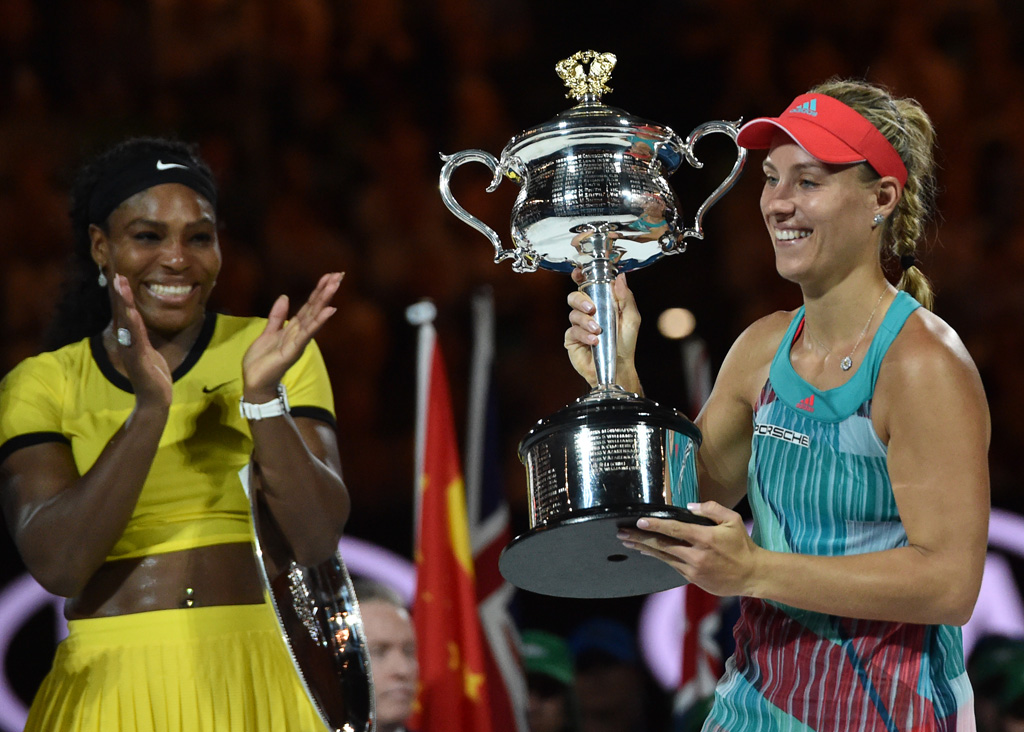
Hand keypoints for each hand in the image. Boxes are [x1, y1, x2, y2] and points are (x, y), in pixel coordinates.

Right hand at [112, 275, 172, 407]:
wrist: (154, 398)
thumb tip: (137, 323)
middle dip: (120, 294)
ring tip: (122, 286)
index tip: (119, 277)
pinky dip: (133, 324)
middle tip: (117, 274)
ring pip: (127, 321)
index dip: (122, 296)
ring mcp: (131, 349)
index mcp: (130, 339)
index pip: (124, 313)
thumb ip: (141, 336)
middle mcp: (127, 342)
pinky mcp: (139, 358)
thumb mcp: (147, 351)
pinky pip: (136, 338)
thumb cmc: (151, 375)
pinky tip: (132, 313)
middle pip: (122, 313)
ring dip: (124, 302)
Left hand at [242, 272, 342, 399]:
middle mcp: (300, 333)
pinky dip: (319, 321)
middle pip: (315, 308)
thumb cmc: (261, 361)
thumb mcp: (268, 333)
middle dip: (326, 291)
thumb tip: (284, 297)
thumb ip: (277, 316)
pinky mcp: (293, 350)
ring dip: (325, 300)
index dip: (318, 290)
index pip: (309, 306)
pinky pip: (307, 333)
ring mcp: (299, 341)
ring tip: (335, 285)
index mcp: (294, 328)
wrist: (254, 382)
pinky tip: (329, 310)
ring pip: (314, 317)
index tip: (330, 276)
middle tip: (340, 275)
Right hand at [563, 271, 640, 389]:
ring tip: (598, 330)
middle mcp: (587, 312)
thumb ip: (625, 298)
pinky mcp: (572, 339)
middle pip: (574, 296)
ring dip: (586, 321)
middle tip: (592, 308)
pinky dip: (584, 335)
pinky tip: (594, 341)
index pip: (587, 285)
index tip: (579, 272)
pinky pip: (572, 331)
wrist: (619, 365)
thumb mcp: (631, 318)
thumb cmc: (625, 342)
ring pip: (573, 314)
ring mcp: (578, 325)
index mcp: (601, 302)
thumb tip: (620, 278)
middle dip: (581, 300)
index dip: (580, 276)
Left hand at [617, 501, 761, 596]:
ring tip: (628, 542)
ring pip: (664, 557)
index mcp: (706, 538)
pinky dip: (659, 558)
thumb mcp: (733, 520)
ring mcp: (694, 569)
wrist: (753, 574)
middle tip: (622, 533)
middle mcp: (697, 555)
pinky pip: (672, 566)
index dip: (655, 525)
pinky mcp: (694, 579)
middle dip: (640, 538)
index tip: (639, 521)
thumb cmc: (742, 545)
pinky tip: (648, 552)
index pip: (675, 530)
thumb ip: (712, 509)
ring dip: (645, 549)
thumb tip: (690, 506)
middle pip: (663, 545)